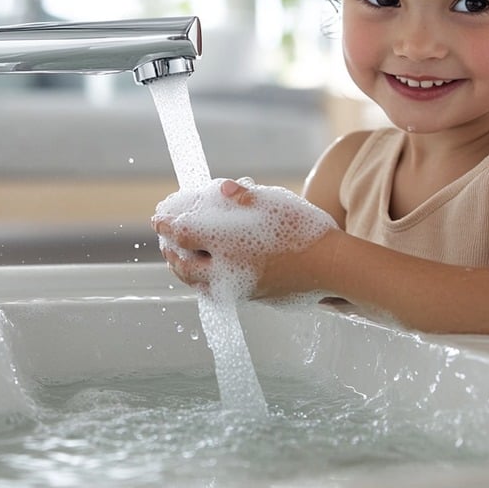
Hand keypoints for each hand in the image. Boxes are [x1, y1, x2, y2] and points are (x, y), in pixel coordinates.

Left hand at [151, 178, 336, 298]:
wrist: (331, 269)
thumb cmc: (304, 231)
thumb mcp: (275, 202)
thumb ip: (244, 196)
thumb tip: (222, 187)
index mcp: (227, 244)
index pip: (184, 235)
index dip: (166, 226)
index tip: (157, 220)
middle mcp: (227, 270)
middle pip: (183, 266)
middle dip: (170, 253)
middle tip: (165, 242)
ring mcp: (239, 289)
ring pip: (198, 284)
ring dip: (183, 270)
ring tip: (180, 259)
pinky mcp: (251, 300)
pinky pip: (216, 293)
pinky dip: (203, 283)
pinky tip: (209, 275)